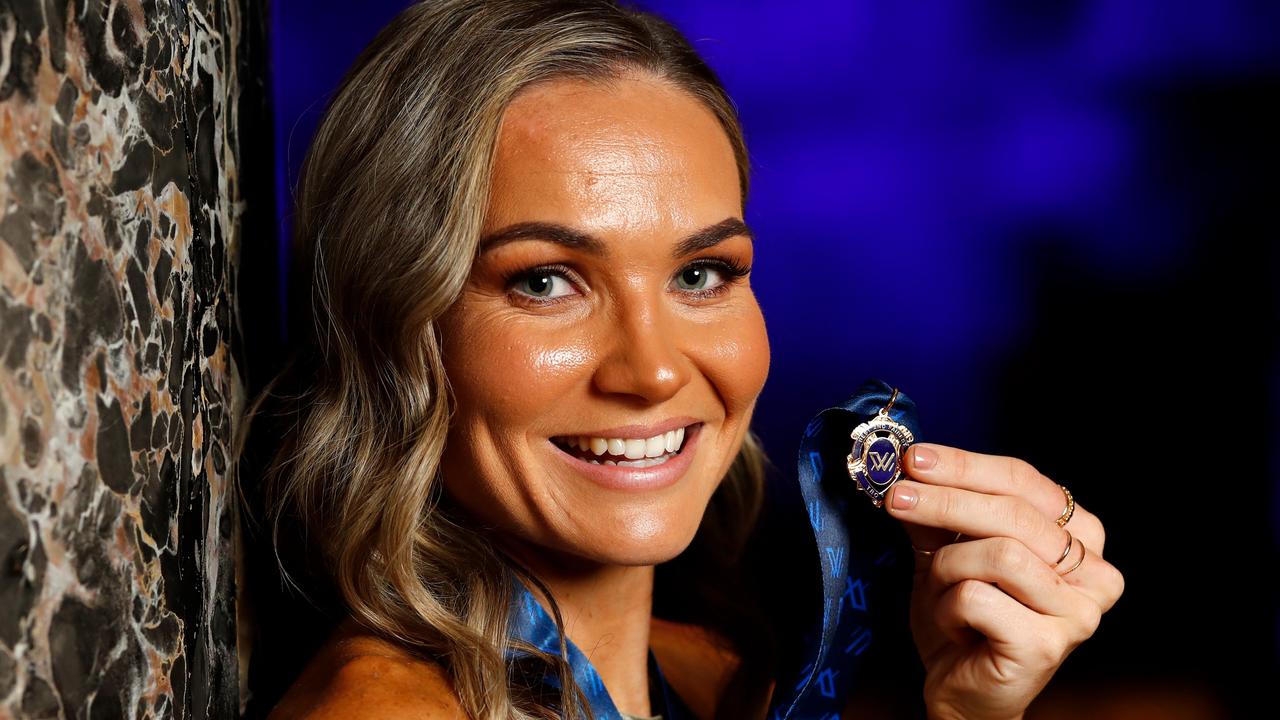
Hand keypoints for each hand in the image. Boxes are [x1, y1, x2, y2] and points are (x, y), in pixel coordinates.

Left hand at [884, 443, 1124, 719]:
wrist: (965, 692)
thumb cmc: (966, 618)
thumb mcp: (948, 552)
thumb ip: (939, 512)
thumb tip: (909, 468)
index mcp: (1081, 537)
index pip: (1024, 481)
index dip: (966, 466)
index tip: (915, 458)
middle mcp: (1095, 572)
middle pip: (1013, 513)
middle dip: (945, 500)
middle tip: (897, 496)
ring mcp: (1078, 612)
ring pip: (999, 554)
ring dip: (947, 567)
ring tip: (936, 588)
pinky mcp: (1048, 645)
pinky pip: (979, 598)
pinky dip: (948, 607)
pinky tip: (954, 624)